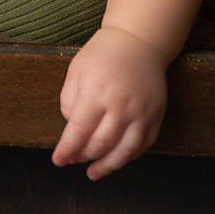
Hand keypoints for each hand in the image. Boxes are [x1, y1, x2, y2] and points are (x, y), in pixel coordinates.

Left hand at [51, 26, 168, 179]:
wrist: (138, 40)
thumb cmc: (103, 55)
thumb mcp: (76, 71)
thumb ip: (69, 101)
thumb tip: (71, 132)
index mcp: (96, 92)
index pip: (78, 131)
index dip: (66, 150)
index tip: (58, 160)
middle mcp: (121, 105)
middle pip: (100, 144)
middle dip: (84, 156)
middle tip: (74, 160)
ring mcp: (141, 112)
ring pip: (124, 151)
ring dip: (107, 166)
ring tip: (94, 173)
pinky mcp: (156, 114)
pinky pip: (143, 144)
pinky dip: (129, 156)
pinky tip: (117, 158)